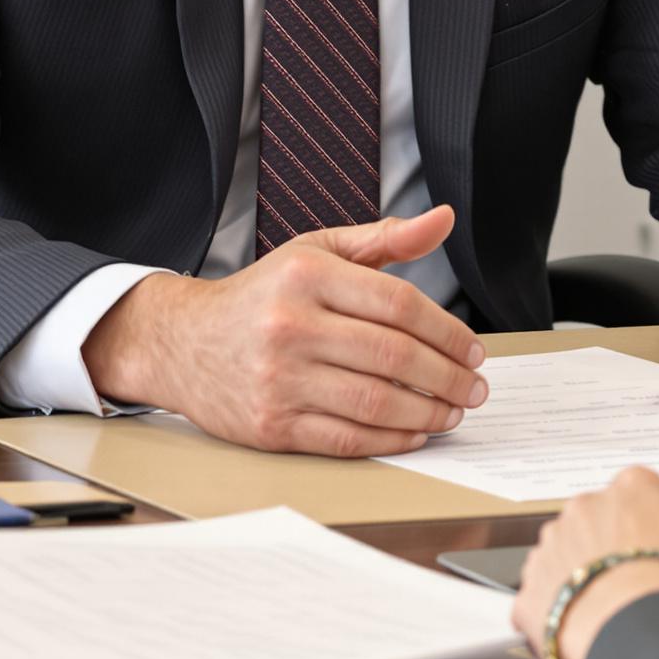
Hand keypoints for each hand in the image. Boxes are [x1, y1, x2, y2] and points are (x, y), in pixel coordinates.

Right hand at [81, 205, 488, 456]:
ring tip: (452, 412)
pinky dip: (390, 439)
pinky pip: (346, 437)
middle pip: (393, 355)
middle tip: (474, 388)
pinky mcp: (270, 425)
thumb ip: (384, 238)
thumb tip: (444, 219)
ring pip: (375, 401)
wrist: (183, 342)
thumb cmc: (262, 295)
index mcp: (308, 275)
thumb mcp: (317, 250)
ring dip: (428, 413)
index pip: (399, 303)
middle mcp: (291, 325)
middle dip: (447, 377)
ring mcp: (279, 379)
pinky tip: (414, 432)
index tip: (474, 350)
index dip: (448, 331)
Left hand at [512, 467, 658, 658]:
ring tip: (611, 613)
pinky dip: (558, 616)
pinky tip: (586, 633)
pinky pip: (543, 602)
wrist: (641, 632)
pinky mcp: (530, 589)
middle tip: (634, 585)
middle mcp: (585, 506)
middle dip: (608, 550)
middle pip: (595, 524)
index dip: (649, 528)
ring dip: (579, 580)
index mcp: (631, 487)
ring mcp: (551, 545)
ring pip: (564, 559)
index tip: (656, 551)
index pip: (637, 497)